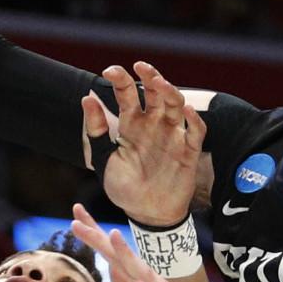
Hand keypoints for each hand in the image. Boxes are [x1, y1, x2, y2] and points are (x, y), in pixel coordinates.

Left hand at [90, 62, 204, 227]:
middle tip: (141, 67)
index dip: (120, 79)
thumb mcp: (103, 159)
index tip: (109, 71)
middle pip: (155, 92)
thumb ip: (96, 131)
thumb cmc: (124, 187)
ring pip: (176, 104)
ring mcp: (172, 136)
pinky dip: (194, 119)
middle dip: (149, 76)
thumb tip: (87, 98)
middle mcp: (153, 125)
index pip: (127, 94)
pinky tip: (186, 110)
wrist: (146, 214)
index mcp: (131, 124)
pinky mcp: (188, 151)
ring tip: (160, 83)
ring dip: (170, 91)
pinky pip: (196, 131)